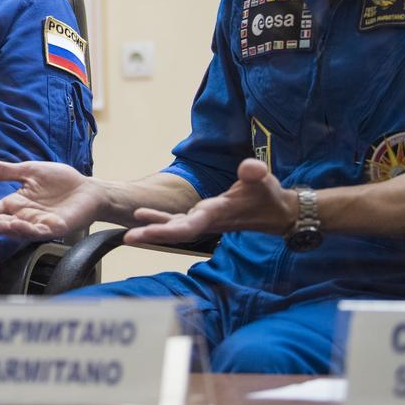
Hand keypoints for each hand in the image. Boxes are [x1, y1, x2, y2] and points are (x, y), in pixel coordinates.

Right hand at [0, 160, 103, 239]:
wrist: (87, 189)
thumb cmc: (59, 181)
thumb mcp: (28, 171)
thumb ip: (3, 171)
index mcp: (15, 204)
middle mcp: (23, 217)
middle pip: (0, 222)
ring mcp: (37, 224)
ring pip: (16, 230)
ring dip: (4, 227)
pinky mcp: (53, 228)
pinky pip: (38, 232)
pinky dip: (27, 229)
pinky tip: (17, 224)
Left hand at [124, 158, 297, 245]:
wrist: (276, 212)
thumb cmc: (269, 195)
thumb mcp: (264, 180)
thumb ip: (255, 173)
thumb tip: (250, 167)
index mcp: (217, 213)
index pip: (189, 225)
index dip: (166, 229)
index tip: (146, 231)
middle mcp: (207, 221)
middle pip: (175, 232)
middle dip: (152, 234)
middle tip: (127, 238)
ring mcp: (203, 221)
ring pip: (173, 229)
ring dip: (151, 230)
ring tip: (127, 235)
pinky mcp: (202, 217)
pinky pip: (176, 222)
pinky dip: (159, 220)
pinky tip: (141, 216)